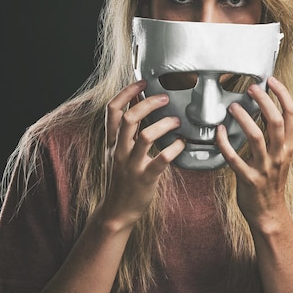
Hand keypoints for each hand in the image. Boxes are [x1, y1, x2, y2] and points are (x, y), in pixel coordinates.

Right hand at [102, 80, 184, 228]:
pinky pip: (162, 159)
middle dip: (148, 103)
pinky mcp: (145, 178)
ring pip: (146, 136)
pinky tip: (181, 144)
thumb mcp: (116, 152)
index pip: (112, 109)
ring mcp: (131, 165)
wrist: (117, 211)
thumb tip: (135, 103)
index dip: (126, 91)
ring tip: (177, 122)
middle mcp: (119, 150)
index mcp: (111, 141)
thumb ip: (124, 130)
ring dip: (165, 124)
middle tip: (165, 98)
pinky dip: (175, 148)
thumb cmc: (121, 178)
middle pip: (129, 118)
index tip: (142, 81)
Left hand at [215, 77, 292, 229]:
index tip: (271, 81)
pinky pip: (234, 158)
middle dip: (264, 101)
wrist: (269, 214)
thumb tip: (266, 109)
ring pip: (256, 137)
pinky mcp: (247, 179)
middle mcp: (279, 155)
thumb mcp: (281, 156)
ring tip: (233, 107)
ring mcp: (264, 168)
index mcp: (288, 147)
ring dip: (244, 118)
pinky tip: (218, 131)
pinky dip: (224, 143)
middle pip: (275, 121)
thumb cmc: (271, 182)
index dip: (283, 95)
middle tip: (251, 88)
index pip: (292, 115)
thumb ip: (276, 136)